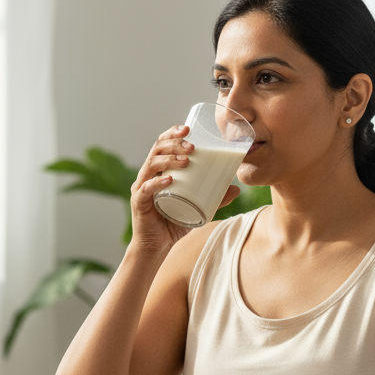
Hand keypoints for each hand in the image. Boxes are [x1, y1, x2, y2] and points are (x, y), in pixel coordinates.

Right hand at [129, 125, 241, 254]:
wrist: (158, 246)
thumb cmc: (175, 222)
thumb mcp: (198, 207)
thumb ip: (215, 198)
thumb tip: (236, 189)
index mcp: (159, 171)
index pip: (162, 144)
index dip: (172, 133)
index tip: (188, 129)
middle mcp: (147, 175)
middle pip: (157, 150)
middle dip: (174, 144)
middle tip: (192, 147)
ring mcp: (141, 188)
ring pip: (150, 166)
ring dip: (169, 160)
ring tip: (186, 161)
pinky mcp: (138, 203)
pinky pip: (146, 189)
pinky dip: (156, 183)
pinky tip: (169, 179)